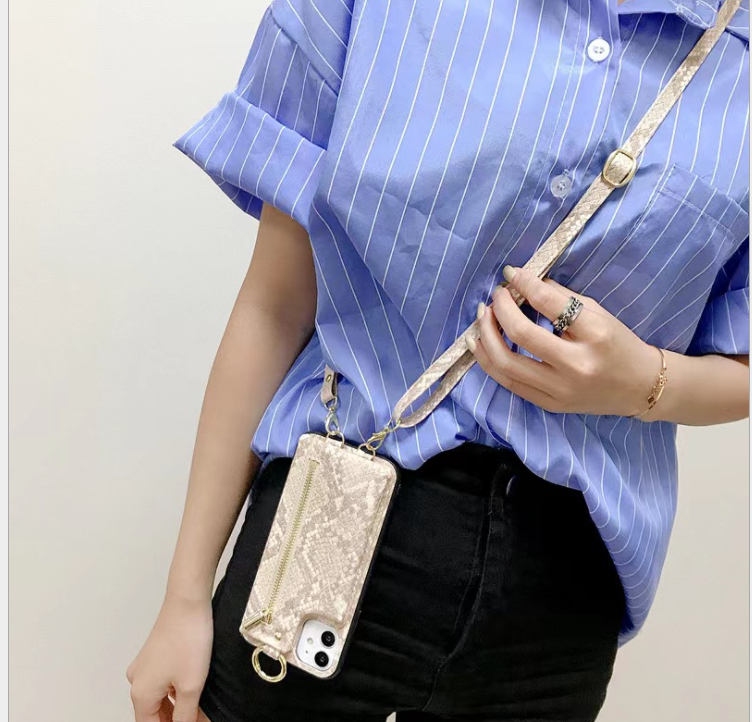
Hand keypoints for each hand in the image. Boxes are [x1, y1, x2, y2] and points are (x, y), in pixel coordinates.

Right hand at [126, 593, 212, 721]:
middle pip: (154, 714)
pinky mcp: (156, 654)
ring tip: (200, 711)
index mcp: (140, 694)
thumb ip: (186, 716)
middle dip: (175, 720)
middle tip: (199, 720)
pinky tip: (195, 692)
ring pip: (160, 698)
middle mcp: (137, 681)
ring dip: (177, 708)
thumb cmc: (188, 639)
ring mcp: (145, 666)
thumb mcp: (191, 686)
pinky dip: (176, 692)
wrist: (188, 602)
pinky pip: (163, 682)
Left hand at [467, 265, 661, 417]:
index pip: (550, 304)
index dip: (525, 284)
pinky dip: (489, 362)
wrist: (640, 388)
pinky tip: (480, 344)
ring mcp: (560, 390)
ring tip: (482, 317)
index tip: (511, 273)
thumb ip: (560, 297)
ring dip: (486, 336)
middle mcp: (576, 366)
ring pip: (506, 364)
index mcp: (595, 335)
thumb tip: (523, 280)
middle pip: (521, 334)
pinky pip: (509, 383)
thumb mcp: (599, 314)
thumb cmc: (619, 344)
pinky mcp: (550, 405)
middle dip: (500, 310)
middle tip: (496, 295)